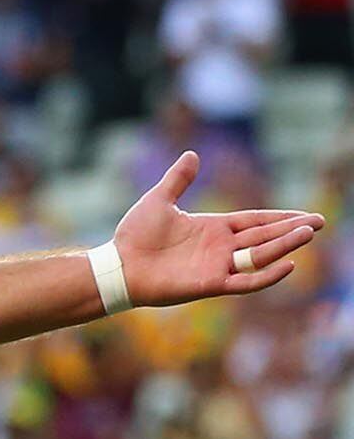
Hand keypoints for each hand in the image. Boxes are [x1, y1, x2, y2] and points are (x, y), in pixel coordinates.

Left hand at [116, 151, 324, 306]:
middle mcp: (220, 247)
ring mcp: (217, 266)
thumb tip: (192, 154)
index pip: (255, 221)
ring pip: (260, 255)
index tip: (305, 215)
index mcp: (213, 228)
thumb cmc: (134, 235)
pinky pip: (246, 281)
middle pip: (265, 236)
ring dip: (284, 245)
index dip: (280, 217)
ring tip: (308, 233)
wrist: (119, 264)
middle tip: (320, 222)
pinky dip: (267, 275)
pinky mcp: (210, 284)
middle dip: (292, 230)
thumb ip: (178, 180)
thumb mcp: (159, 200)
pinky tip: (288, 265)